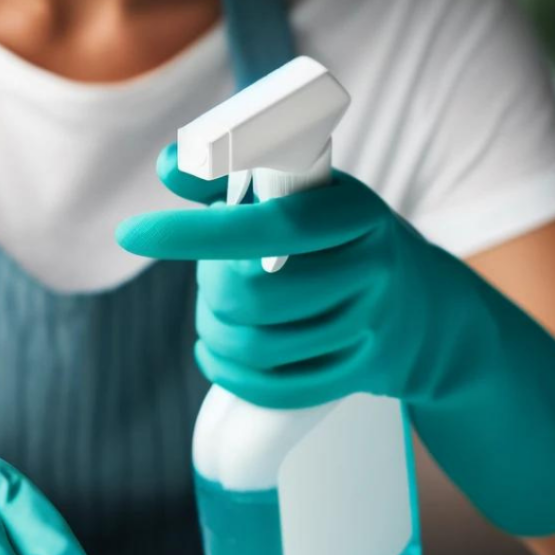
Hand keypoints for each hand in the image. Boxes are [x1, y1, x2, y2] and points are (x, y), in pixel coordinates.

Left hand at [117, 143, 477, 410]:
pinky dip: (232, 375)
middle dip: (210, 288)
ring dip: (214, 331)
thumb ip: (231, 178)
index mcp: (354, 211)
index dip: (195, 233)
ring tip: (214, 314)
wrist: (423, 307)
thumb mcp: (302, 195)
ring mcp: (370, 326)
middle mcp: (371, 267)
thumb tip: (167, 166)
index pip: (268, 225)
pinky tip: (216, 355)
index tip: (130, 233)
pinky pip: (278, 389)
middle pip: (254, 296)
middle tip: (212, 278)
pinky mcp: (360, 372)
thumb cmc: (338, 240)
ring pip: (258, 345)